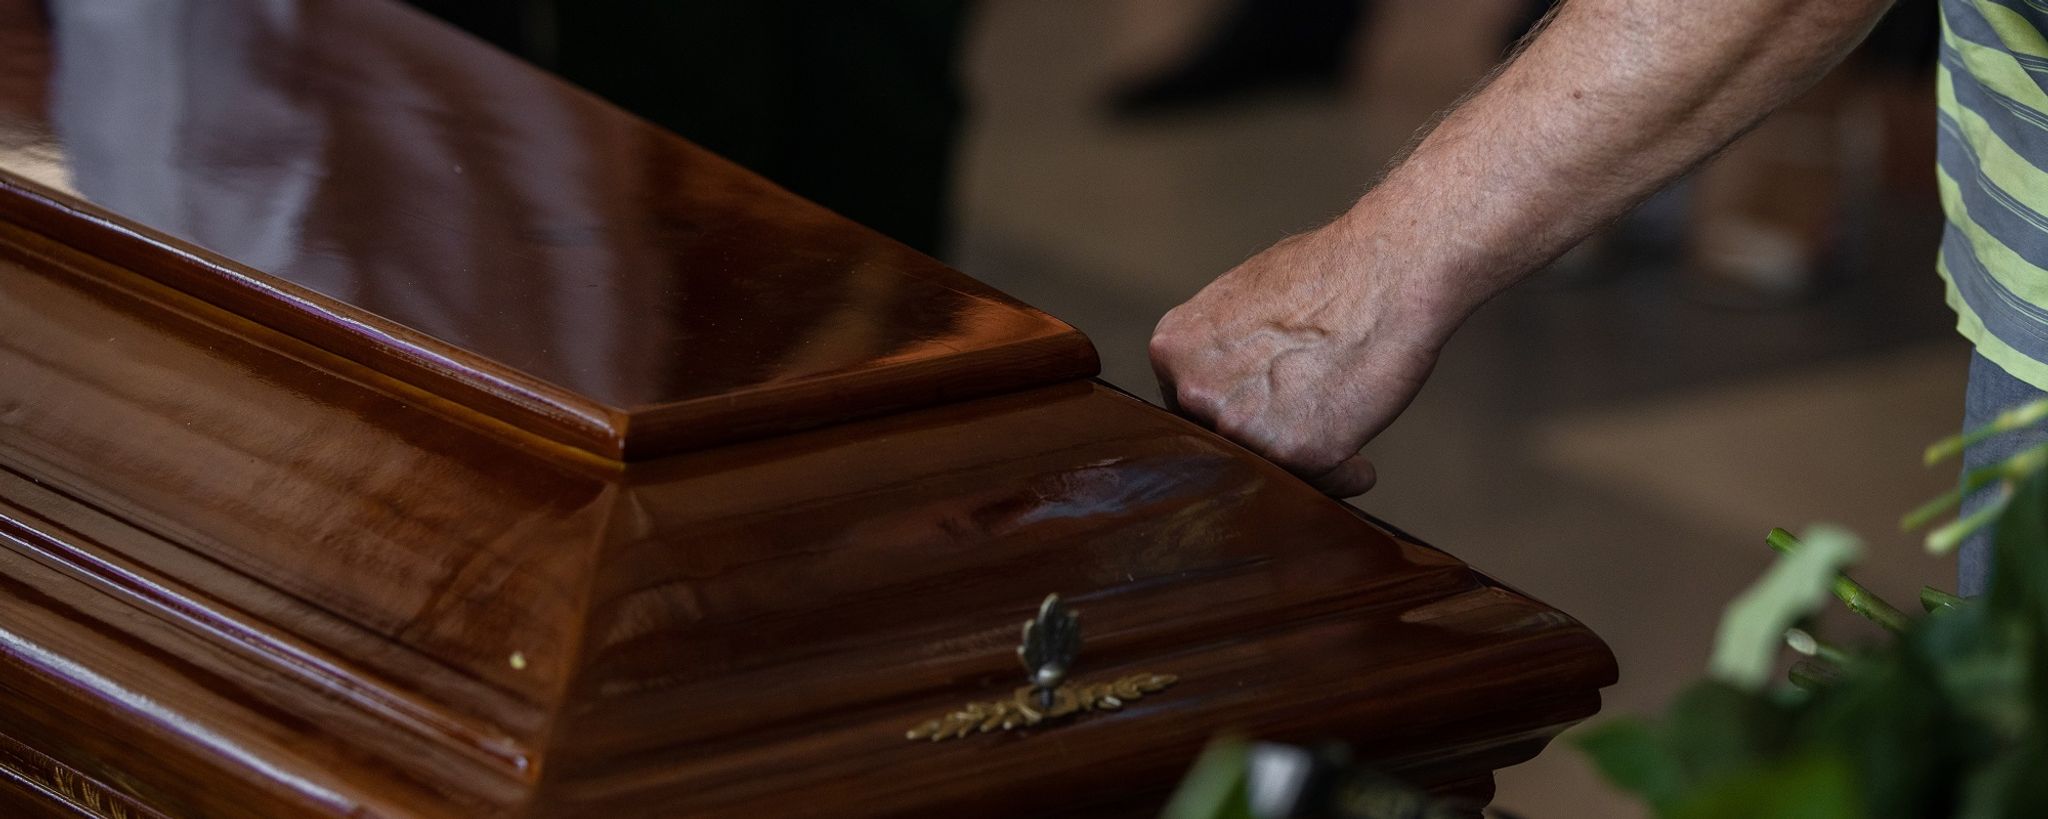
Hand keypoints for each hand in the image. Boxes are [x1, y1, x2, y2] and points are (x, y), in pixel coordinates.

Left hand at [1149, 220, 1453, 495]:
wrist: (1389, 269)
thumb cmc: (1329, 270)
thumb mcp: (1242, 295)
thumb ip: (1219, 346)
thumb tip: (1223, 378)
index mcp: (1174, 350)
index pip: (1186, 408)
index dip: (1229, 411)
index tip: (1260, 410)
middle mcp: (1195, 392)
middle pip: (1218, 446)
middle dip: (1258, 443)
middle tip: (1299, 430)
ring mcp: (1241, 427)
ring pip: (1265, 471)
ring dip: (1299, 465)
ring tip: (1336, 435)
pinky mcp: (1295, 453)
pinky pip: (1318, 483)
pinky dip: (1343, 475)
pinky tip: (1359, 462)